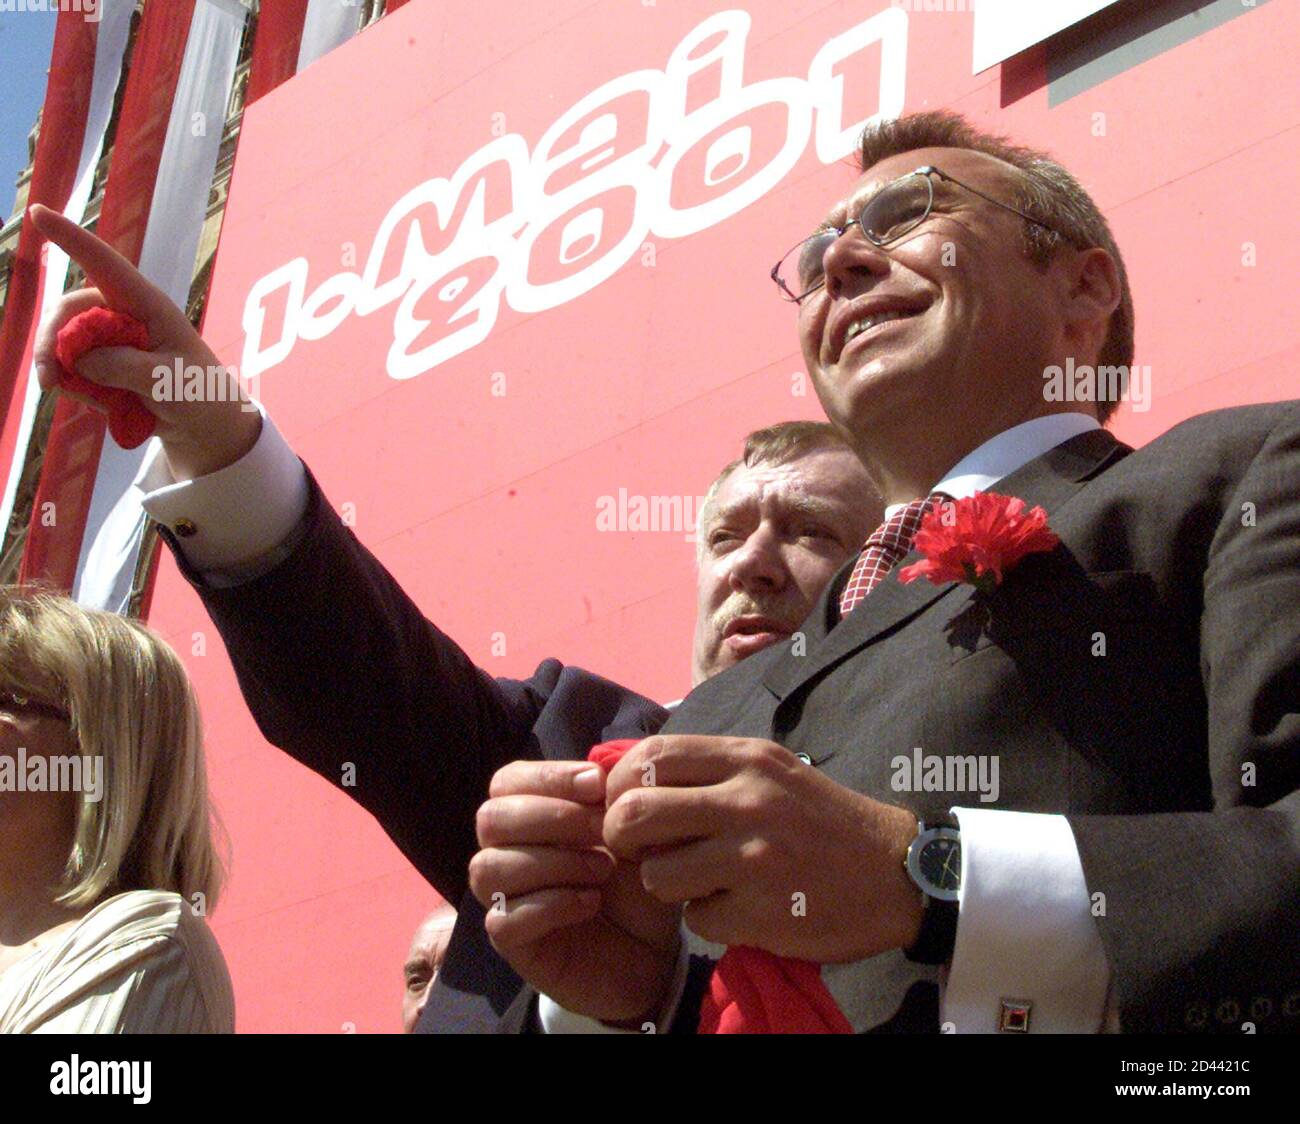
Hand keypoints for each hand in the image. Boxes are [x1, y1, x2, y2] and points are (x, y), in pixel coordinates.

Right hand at [26, 204, 259, 478]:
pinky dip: (76, 387)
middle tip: (49, 382)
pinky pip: (72, 369)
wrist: (208, 428)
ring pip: (64, 342)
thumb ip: (125, 368)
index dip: (72, 239)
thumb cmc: (200, 395)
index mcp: (148, 306)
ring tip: (94, 402)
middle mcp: (125, 315)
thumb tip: (79, 358)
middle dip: (51, 341)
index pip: (106, 265)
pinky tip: (102, 406)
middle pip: (69, 311)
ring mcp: (112, 339)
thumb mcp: (169, 382)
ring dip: (64, 371)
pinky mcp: (104, 363)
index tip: (39, 212)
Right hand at [469, 759, 681, 1024]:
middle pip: (490, 819)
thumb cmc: (635, 883)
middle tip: (603, 829)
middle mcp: (505, 853)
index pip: (507, 781)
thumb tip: (600, 771)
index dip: (549, 777)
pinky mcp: (512, 945)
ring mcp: (503, 900)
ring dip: (553, 862)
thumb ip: (615, 797)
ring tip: (603, 869)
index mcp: (528, 817)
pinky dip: (551, 905)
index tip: (598, 785)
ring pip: (488, 867)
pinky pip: (503, 919)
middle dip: (551, 817)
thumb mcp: (634, 833)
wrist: (653, 951)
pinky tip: (590, 904)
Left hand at [603, 735, 923, 961]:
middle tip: (642, 850)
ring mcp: (755, 857)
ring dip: (665, 886)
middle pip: (635, 814)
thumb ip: (708, 770)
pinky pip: (696, 921)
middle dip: (622, 838)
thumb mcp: (769, 770)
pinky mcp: (763, 911)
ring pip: (655, 875)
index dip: (620, 784)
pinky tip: (737, 907)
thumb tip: (629, 776)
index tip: (627, 804)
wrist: (896, 871)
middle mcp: (748, 801)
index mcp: (746, 759)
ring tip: (696, 882)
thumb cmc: (820, 820)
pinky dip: (707, 920)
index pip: (649, 757)